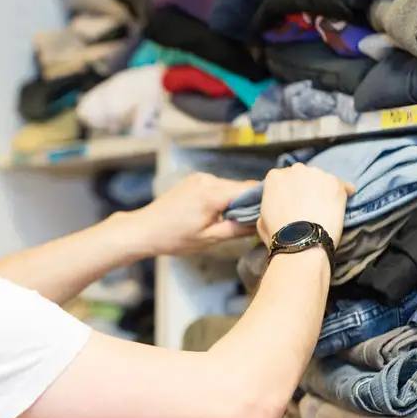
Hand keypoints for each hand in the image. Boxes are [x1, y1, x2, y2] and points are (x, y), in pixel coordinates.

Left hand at [130, 172, 258, 256]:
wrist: (144, 229)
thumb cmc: (173, 237)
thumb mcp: (209, 239)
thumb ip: (237, 229)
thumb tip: (260, 224)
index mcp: (212, 193)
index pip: (250, 189)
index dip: (263, 200)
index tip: (272, 213)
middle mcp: (208, 180)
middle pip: (240, 188)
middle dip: (248, 203)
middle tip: (255, 222)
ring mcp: (200, 178)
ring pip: (229, 188)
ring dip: (234, 202)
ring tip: (233, 222)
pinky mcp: (194, 181)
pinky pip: (217, 187)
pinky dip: (222, 199)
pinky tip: (218, 214)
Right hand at [256, 163, 353, 248]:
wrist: (302, 242)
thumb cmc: (280, 235)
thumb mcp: (261, 220)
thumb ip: (269, 205)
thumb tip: (275, 206)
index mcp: (274, 177)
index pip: (283, 178)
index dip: (289, 190)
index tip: (293, 200)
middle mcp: (295, 170)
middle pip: (303, 175)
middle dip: (306, 187)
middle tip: (308, 205)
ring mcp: (316, 174)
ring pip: (321, 180)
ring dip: (322, 190)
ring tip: (324, 208)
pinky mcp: (334, 182)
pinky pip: (342, 185)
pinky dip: (343, 193)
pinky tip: (340, 205)